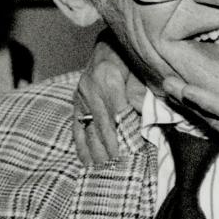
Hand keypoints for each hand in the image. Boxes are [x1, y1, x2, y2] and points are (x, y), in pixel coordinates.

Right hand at [72, 30, 138, 164]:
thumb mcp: (141, 69)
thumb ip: (141, 90)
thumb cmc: (132, 58)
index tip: (135, 153)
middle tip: (120, 171)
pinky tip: (88, 164)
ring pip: (89, 129)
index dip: (127, 134)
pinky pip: (78, 128)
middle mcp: (90, 87)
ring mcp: (80, 96)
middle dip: (112, 149)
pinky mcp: (76, 103)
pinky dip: (83, 147)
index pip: (119, 113)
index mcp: (108, 77)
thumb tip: (141, 112)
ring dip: (97, 153)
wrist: (110, 44)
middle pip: (103, 125)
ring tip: (105, 173)